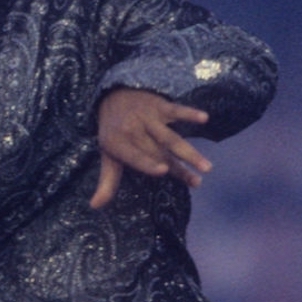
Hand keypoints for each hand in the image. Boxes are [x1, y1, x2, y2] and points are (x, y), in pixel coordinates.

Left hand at [91, 88, 211, 208]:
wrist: (113, 95)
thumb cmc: (114, 132)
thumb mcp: (108, 156)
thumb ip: (107, 182)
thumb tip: (95, 206)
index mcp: (118, 143)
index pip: (134, 155)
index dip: (147, 163)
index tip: (163, 171)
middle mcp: (133, 129)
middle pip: (158, 152)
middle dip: (179, 168)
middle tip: (198, 182)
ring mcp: (147, 117)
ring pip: (170, 137)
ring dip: (189, 151)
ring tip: (206, 166)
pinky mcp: (159, 106)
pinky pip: (175, 110)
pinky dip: (189, 113)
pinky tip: (204, 118)